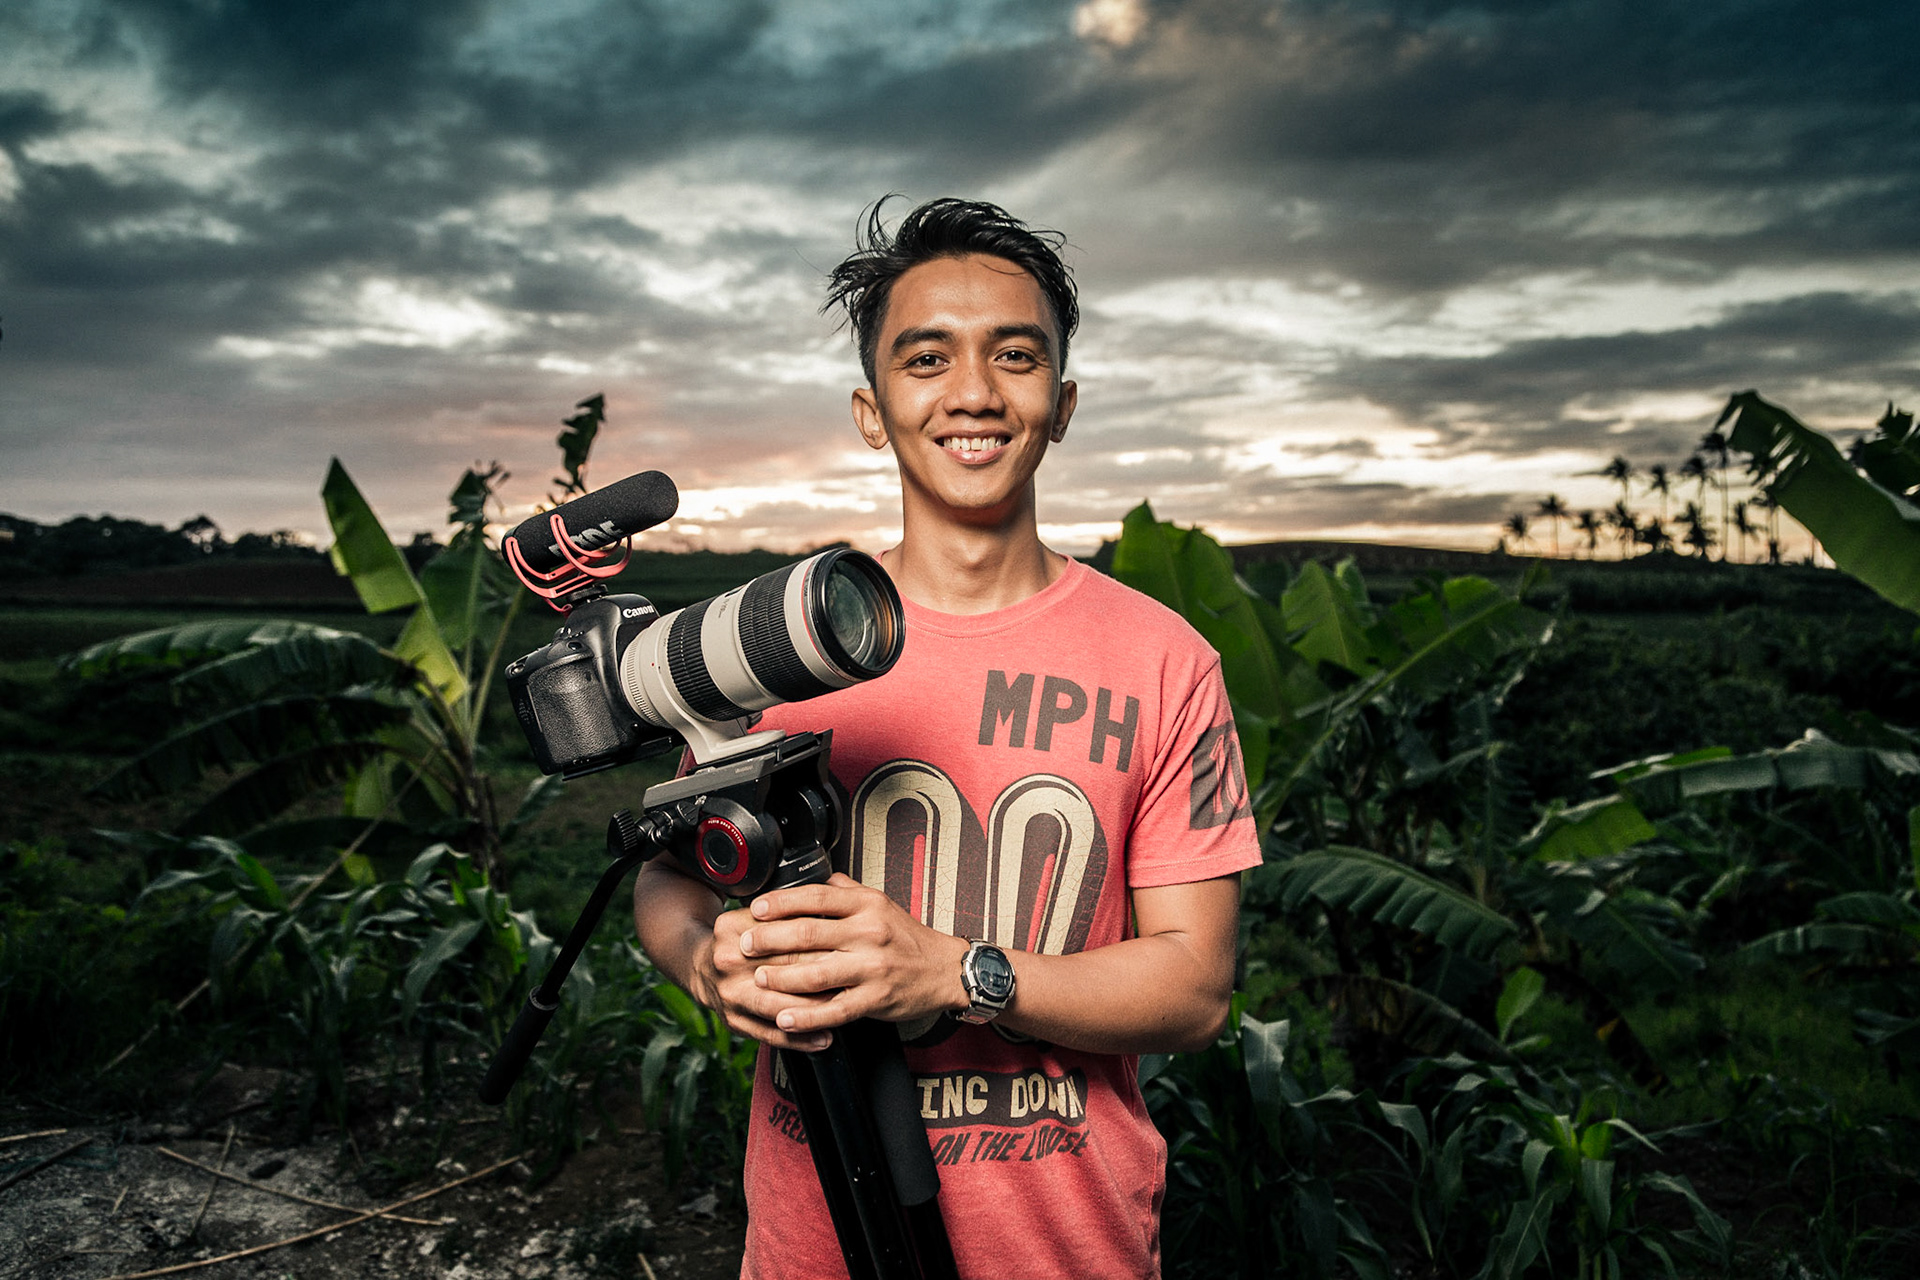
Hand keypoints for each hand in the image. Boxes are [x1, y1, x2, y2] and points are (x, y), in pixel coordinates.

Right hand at [688, 903, 836, 1052]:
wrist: (701, 966)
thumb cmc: (742, 939)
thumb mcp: (755, 915)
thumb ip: (787, 911)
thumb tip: (834, 909)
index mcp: (734, 928)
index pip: (784, 933)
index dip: (820, 940)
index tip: (848, 946)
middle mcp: (728, 961)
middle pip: (783, 969)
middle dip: (822, 974)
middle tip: (854, 976)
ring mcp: (729, 994)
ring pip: (778, 1005)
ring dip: (814, 1010)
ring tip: (843, 1009)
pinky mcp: (733, 1021)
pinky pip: (771, 1035)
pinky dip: (800, 1039)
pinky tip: (824, 1038)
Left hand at [737, 873, 970, 1035]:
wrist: (945, 970)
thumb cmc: (908, 937)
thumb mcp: (881, 903)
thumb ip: (847, 892)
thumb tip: (816, 880)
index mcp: (867, 905)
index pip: (816, 898)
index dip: (781, 903)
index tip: (756, 909)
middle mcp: (868, 933)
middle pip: (808, 934)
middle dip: (769, 940)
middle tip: (744, 945)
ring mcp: (872, 967)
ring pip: (816, 973)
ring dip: (780, 977)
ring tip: (758, 978)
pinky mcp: (875, 999)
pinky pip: (834, 1010)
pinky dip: (806, 1016)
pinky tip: (785, 1018)